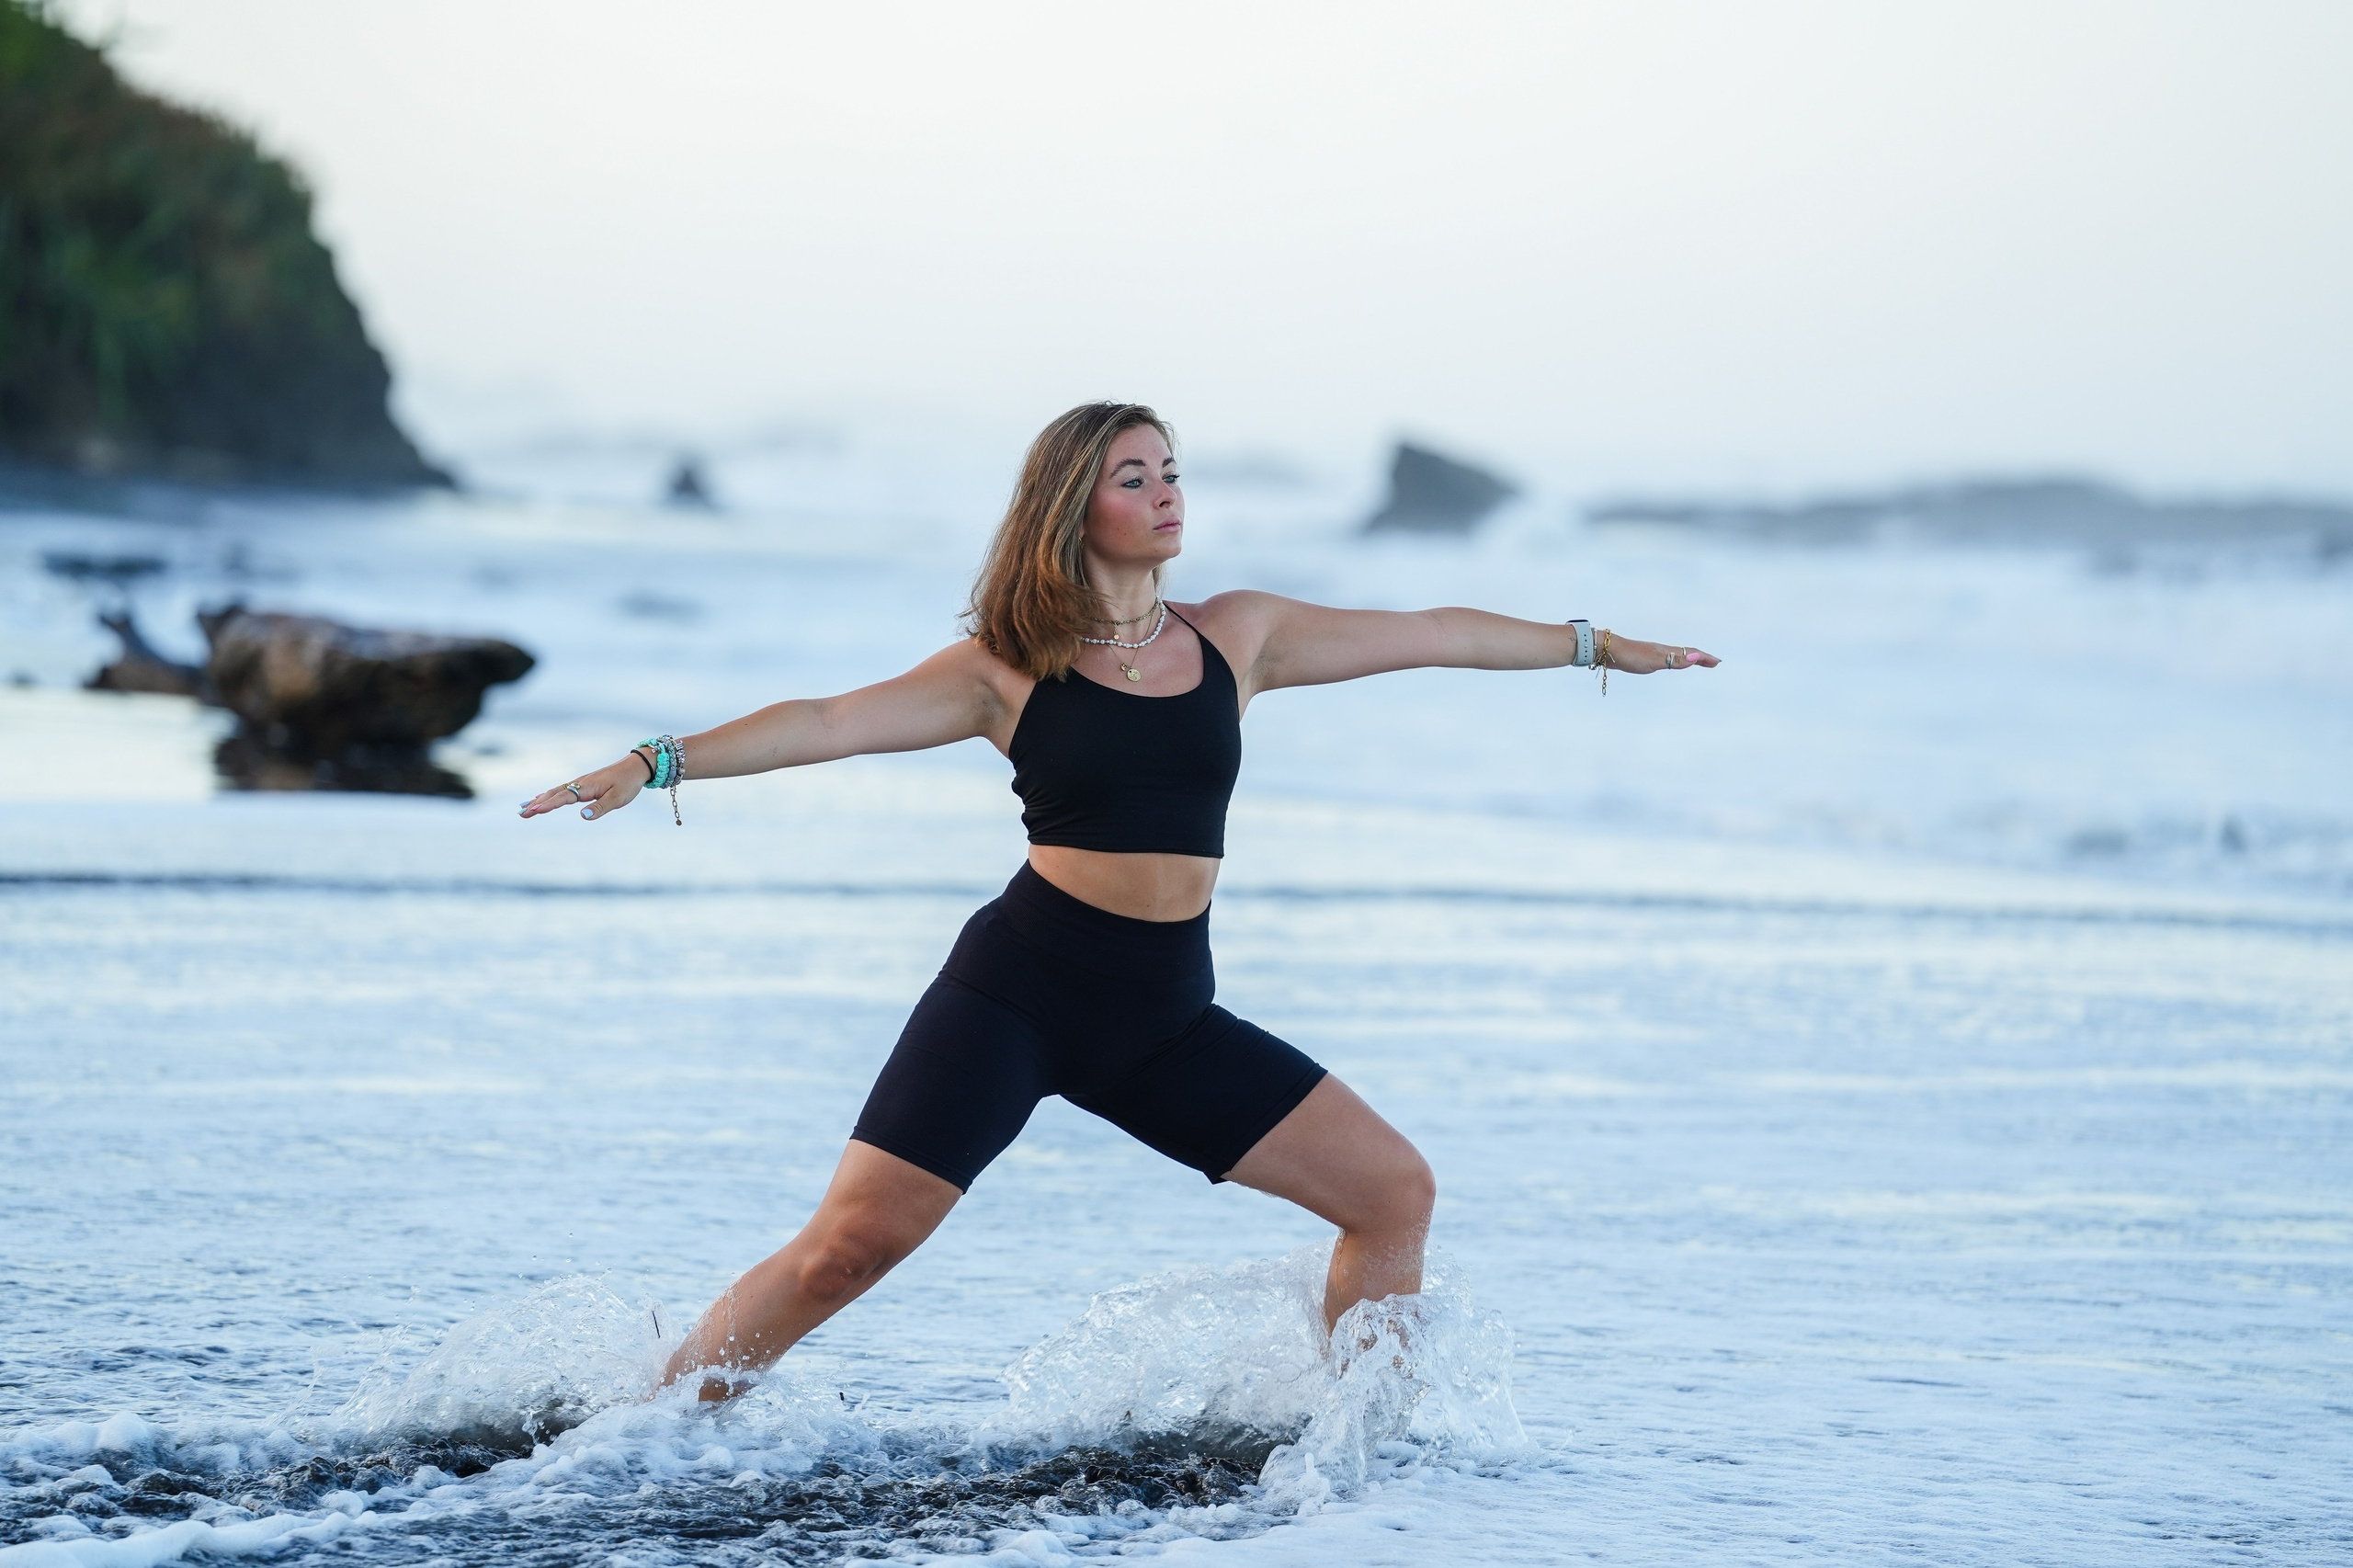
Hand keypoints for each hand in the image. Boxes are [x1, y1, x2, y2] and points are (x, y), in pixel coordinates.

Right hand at [520, 754, 646, 820]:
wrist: (636, 766)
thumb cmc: (628, 783)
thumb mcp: (618, 799)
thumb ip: (600, 808)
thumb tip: (582, 817)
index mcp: (587, 787)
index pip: (563, 797)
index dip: (548, 805)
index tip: (533, 811)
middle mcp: (580, 783)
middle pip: (554, 794)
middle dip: (537, 804)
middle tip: (520, 814)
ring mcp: (581, 782)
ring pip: (556, 791)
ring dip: (540, 800)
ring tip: (524, 808)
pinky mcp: (584, 784)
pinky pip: (562, 790)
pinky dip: (549, 795)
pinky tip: (542, 798)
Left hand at [1605, 635, 1718, 674]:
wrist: (1607, 650)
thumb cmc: (1630, 656)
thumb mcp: (1655, 661)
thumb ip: (1674, 660)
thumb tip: (1696, 658)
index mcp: (1666, 651)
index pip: (1691, 654)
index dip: (1704, 658)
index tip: (1717, 662)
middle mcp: (1662, 650)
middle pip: (1685, 653)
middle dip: (1700, 658)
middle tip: (1713, 663)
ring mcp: (1653, 653)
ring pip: (1675, 655)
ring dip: (1688, 659)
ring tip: (1696, 663)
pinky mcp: (1643, 657)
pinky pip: (1665, 659)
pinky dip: (1674, 661)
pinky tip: (1668, 663)